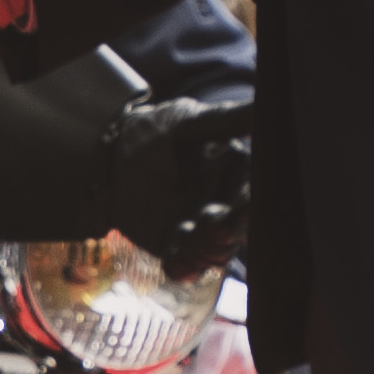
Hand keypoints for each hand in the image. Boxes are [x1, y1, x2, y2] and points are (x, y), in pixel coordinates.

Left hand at [107, 88, 255, 267]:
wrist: (109, 158)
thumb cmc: (154, 132)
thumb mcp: (189, 122)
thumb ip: (227, 121)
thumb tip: (264, 105)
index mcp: (233, 173)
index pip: (250, 194)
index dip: (244, 206)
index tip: (231, 210)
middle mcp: (222, 202)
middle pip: (237, 229)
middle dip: (224, 234)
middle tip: (201, 223)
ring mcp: (201, 226)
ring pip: (216, 251)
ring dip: (205, 253)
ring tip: (182, 237)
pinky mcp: (178, 244)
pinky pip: (188, 265)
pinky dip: (185, 269)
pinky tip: (174, 264)